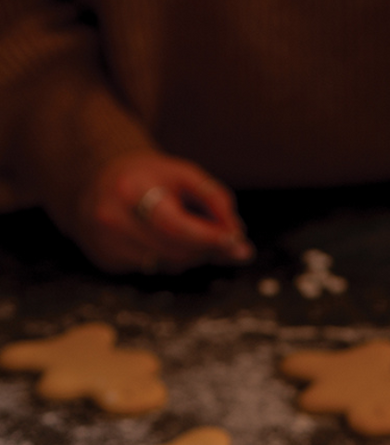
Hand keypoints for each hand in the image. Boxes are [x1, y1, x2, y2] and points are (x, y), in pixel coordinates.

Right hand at [73, 151, 253, 273]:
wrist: (97, 181)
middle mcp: (114, 219)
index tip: (236, 241)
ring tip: (193, 232)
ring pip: (171, 264)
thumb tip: (238, 239)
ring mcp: (108, 244)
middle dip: (209, 246)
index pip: (175, 226)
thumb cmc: (147, 177)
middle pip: (177, 249)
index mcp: (131, 189)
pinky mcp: (108, 260)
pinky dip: (173, 259)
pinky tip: (168, 241)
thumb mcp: (183, 174)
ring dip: (193, 254)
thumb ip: (215, 200)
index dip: (209, 238)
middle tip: (230, 239)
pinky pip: (156, 270)